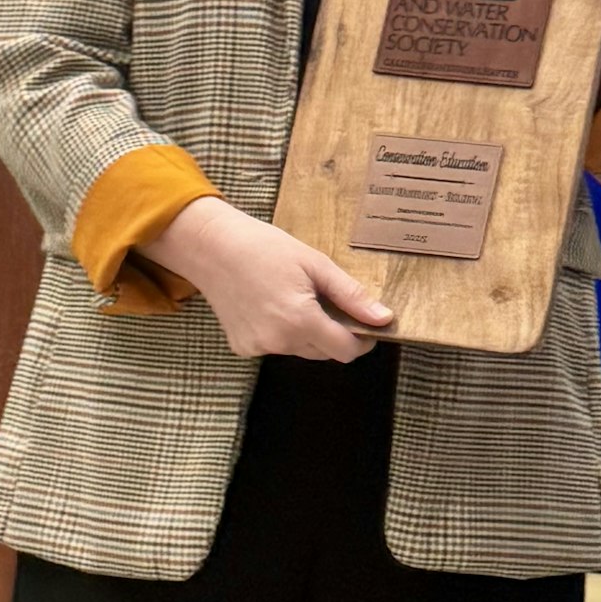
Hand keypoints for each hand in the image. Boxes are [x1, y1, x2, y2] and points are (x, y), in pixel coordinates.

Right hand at [141, 196, 392, 361]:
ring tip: (298, 297)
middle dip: (335, 333)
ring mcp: (258, 348)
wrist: (215, 248)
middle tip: (330, 300)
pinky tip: (273, 306)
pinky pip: (277, 347)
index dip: (362, 340)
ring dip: (310, 333)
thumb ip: (351, 296)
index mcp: (300, 321)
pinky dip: (284, 333)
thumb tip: (385, 319)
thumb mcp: (316, 264)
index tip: (367, 323)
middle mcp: (279, 342)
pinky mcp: (243, 348)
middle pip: (324, 352)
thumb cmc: (268, 249)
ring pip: (301, 350)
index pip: (345, 351)